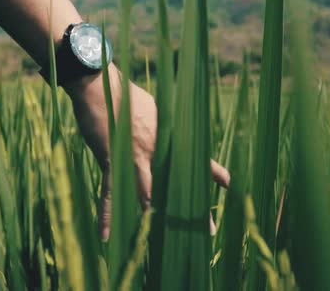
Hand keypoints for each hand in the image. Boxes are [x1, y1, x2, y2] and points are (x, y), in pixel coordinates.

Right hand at [64, 64, 229, 239]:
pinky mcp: (111, 162)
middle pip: (176, 184)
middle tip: (208, 230)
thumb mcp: (153, 109)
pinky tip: (105, 236)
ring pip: (147, 195)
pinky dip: (107, 215)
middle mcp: (155, 151)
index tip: (229, 185)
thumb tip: (171, 128)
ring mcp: (134, 158)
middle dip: (190, 209)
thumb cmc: (125, 96)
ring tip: (165, 241)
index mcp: (167, 136)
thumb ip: (163, 124)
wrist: (99, 87)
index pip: (194, 158)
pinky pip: (110, 194)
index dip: (213, 172)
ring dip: (155, 218)